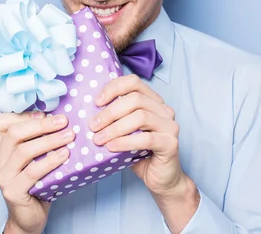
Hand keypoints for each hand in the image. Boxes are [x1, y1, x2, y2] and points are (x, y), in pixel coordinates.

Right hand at [0, 111, 74, 233]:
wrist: (30, 216)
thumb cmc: (38, 182)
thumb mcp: (37, 156)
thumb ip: (39, 138)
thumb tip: (59, 117)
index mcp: (1, 148)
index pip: (2, 122)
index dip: (24, 115)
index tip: (47, 113)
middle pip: (15, 133)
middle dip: (42, 124)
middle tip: (64, 121)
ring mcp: (3, 177)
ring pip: (24, 150)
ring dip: (50, 141)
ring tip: (69, 136)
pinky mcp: (12, 191)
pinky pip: (32, 172)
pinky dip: (50, 161)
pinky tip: (64, 155)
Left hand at [88, 74, 184, 196]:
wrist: (161, 179)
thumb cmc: (140, 153)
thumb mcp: (125, 132)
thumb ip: (115, 119)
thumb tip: (89, 112)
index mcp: (153, 101)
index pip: (134, 82)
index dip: (113, 88)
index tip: (96, 102)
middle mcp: (164, 110)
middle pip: (135, 99)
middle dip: (110, 112)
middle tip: (93, 125)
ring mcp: (170, 126)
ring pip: (140, 117)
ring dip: (115, 128)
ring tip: (99, 138)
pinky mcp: (171, 143)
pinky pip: (146, 139)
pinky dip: (125, 142)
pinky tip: (111, 147)